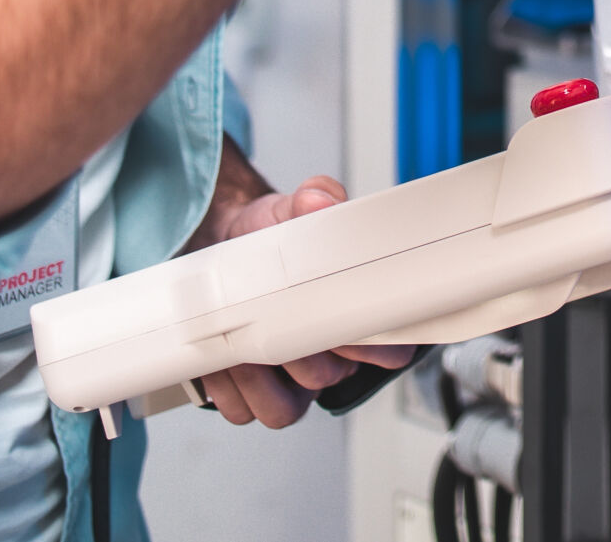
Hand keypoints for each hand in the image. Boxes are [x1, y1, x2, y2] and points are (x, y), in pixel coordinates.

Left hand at [195, 175, 417, 428]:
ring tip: (241, 350)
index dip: (373, 345)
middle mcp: (330, 356)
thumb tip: (319, 200)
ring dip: (260, 384)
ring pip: (285, 408)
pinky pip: (244, 412)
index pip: (391, 348)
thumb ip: (313, 198)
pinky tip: (219, 361)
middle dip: (301, 355)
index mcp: (356, 318)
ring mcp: (290, 380)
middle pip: (329, 377)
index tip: (345, 328)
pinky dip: (228, 392)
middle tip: (278, 325)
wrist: (221, 248)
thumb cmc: (267, 236)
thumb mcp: (290, 209)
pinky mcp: (249, 393)